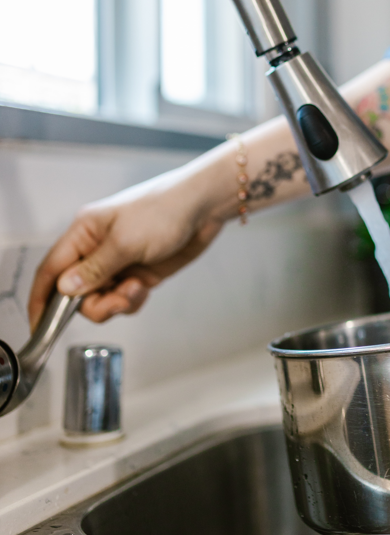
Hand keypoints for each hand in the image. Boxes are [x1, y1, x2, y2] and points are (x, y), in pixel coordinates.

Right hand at [28, 168, 226, 328]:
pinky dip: (132, 301)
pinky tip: (144, 289)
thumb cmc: (165, 210)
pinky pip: (124, 299)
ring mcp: (119, 263)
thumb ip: (95, 268)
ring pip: (102, 299)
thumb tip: (65, 288)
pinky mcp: (139, 273)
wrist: (203, 209)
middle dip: (95, 304)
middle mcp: (98, 250)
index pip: (52, 270)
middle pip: (77, 293)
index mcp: (85, 234)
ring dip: (117, 302)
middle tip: (117, 300)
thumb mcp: (126, 241)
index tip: (41, 325)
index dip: (43, 298)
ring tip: (136, 289)